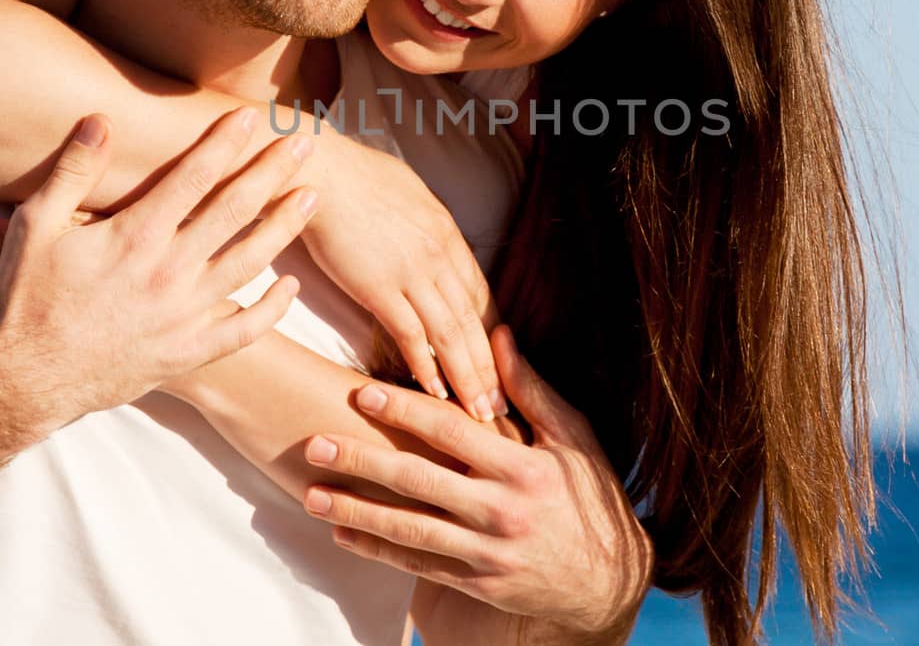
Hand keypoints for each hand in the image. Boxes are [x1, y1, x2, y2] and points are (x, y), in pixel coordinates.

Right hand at [0, 110, 312, 426]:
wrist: (22, 382)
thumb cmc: (26, 299)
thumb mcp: (34, 226)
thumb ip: (72, 171)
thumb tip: (101, 118)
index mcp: (134, 236)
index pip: (194, 175)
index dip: (226, 142)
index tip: (252, 116)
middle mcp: (169, 272)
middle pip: (235, 210)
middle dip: (271, 172)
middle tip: (304, 143)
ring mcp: (183, 315)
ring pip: (250, 262)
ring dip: (284, 226)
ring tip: (310, 197)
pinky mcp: (188, 353)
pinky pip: (244, 330)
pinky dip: (273, 308)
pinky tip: (291, 286)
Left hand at [298, 326, 651, 640]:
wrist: (607, 583)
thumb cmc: (590, 496)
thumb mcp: (575, 438)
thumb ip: (531, 390)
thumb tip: (498, 334)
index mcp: (524, 468)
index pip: (452, 432)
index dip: (405, 410)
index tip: (362, 393)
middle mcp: (501, 511)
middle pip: (419, 481)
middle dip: (362, 460)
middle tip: (314, 443)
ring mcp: (487, 552)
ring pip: (409, 529)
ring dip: (356, 510)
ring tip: (311, 494)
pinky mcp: (478, 583)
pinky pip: (419, 565)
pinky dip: (378, 550)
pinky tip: (342, 532)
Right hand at [303, 136, 504, 420]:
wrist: (321, 171)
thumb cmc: (355, 178)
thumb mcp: (408, 195)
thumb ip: (425, 225)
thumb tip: (429, 238)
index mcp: (446, 233)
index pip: (479, 294)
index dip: (491, 334)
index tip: (501, 364)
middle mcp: (438, 254)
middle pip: (472, 320)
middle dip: (490, 367)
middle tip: (501, 406)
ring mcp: (411, 271)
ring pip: (450, 334)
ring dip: (466, 377)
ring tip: (479, 412)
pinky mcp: (379, 285)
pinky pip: (410, 334)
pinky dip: (424, 366)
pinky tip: (434, 393)